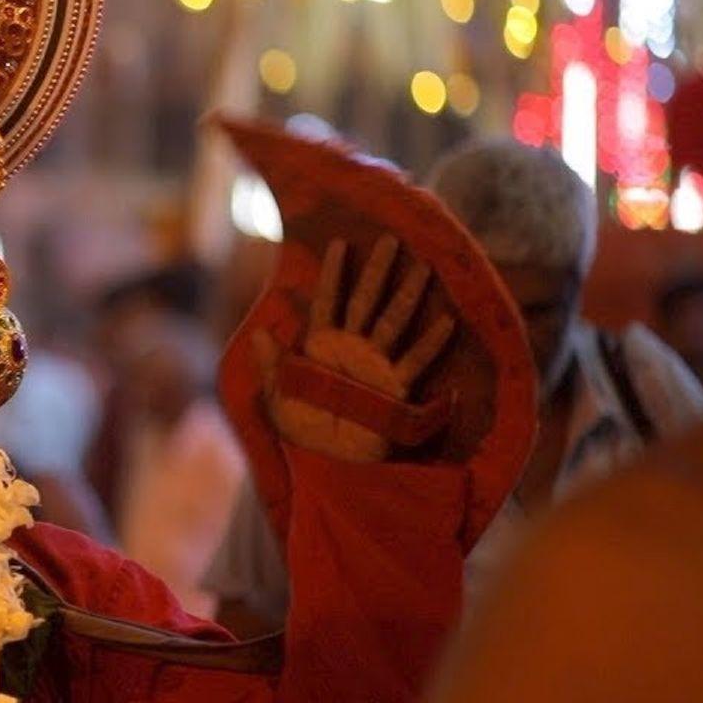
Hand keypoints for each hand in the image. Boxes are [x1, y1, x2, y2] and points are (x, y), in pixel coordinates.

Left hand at [259, 236, 453, 462]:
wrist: (326, 463)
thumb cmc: (301, 429)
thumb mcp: (277, 397)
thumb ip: (272, 365)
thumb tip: (257, 333)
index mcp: (321, 346)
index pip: (327, 301)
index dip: (332, 274)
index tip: (338, 242)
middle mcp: (352, 349)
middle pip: (365, 301)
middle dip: (376, 271)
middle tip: (389, 239)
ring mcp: (375, 365)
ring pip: (393, 322)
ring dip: (408, 296)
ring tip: (423, 267)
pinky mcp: (393, 389)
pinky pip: (413, 362)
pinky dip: (430, 344)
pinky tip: (445, 321)